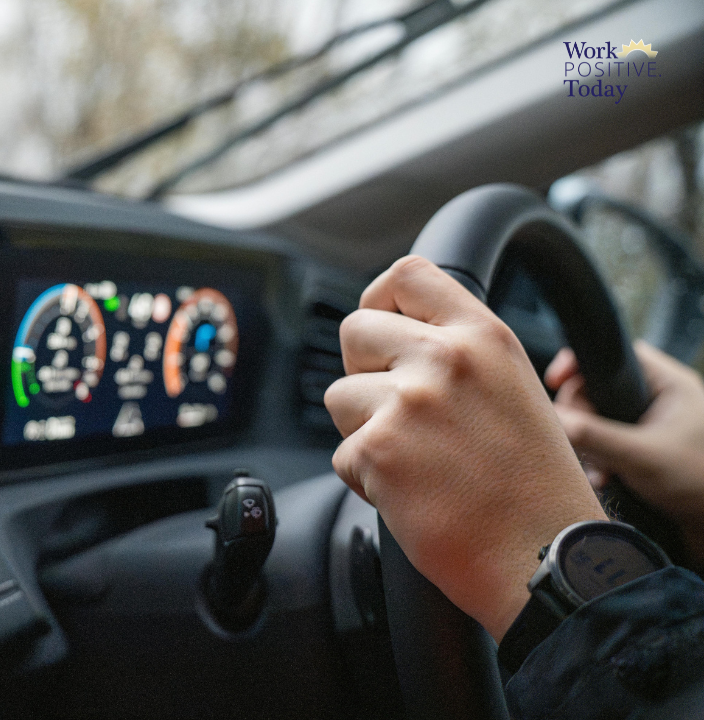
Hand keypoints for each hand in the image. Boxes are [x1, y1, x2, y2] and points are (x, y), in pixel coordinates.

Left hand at [324, 256, 605, 640]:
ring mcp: (407, 402)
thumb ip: (460, 355)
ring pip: (338, 396)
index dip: (381, 298)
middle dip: (363, 371)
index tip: (380, 325)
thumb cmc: (533, 488)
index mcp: (483, 336)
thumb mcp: (514, 389)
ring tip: (415, 461)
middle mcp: (444, 358)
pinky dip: (366, 480)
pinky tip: (412, 495)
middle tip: (398, 413)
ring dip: (363, 430)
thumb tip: (398, 337)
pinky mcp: (377, 450)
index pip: (409, 274)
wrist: (544, 557)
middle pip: (355, 330)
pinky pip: (343, 454)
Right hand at [546, 341, 703, 564]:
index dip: (581, 363)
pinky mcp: (641, 444)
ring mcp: (648, 421)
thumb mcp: (640, 457)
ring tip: (600, 470)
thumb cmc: (698, 483)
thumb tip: (552, 420)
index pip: (614, 354)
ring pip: (597, 416)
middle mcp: (657, 396)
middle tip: (579, 439)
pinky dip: (598, 457)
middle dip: (582, 416)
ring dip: (589, 443)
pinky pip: (605, 438)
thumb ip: (595, 437)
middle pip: (597, 387)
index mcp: (667, 383)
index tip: (556, 380)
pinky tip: (603, 478)